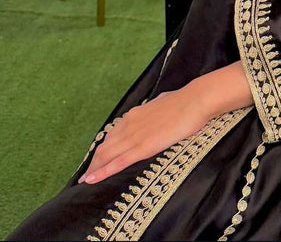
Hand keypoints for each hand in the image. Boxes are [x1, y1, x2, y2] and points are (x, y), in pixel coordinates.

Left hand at [78, 85, 206, 184]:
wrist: (194, 101)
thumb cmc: (184, 101)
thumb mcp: (163, 103)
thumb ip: (155, 110)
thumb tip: (157, 109)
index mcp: (135, 114)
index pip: (113, 134)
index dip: (103, 147)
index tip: (97, 156)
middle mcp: (130, 123)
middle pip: (105, 146)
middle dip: (94, 161)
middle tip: (87, 174)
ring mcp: (135, 135)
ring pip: (107, 155)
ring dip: (95, 168)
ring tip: (86, 180)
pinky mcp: (143, 146)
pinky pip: (118, 162)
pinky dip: (103, 171)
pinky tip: (92, 179)